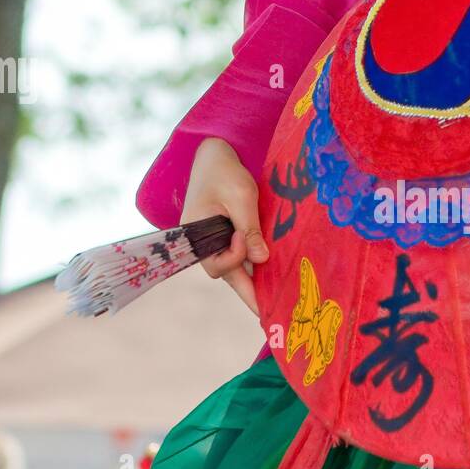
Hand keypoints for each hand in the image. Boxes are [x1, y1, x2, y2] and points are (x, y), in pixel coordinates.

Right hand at [181, 137, 268, 315]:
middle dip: (247, 291)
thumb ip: (250, 228)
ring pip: (231, 267)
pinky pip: (235, 256)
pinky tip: (267, 275)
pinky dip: (250, 265)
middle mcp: (201, 242)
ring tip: (273, 299)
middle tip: (270, 313)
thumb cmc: (225, 172)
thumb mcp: (241, 197)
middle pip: (225, 274)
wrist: (214, 154)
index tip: (246, 237)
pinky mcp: (222, 235)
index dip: (235, 257)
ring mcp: (210, 240)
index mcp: (196, 233)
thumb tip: (261, 260)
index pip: (216, 265)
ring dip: (250, 280)